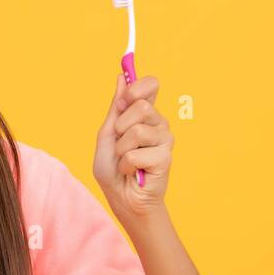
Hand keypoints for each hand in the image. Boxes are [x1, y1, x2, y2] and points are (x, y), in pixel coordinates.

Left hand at [93, 71, 171, 220]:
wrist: (121, 197)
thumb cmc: (113, 168)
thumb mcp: (107, 134)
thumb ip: (115, 107)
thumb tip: (121, 76)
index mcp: (144, 113)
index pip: (151, 84)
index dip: (137, 87)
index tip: (124, 100)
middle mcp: (158, 122)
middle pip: (142, 106)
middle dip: (121, 126)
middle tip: (121, 142)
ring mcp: (165, 139)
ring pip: (137, 130)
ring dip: (122, 149)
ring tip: (126, 159)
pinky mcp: (166, 157)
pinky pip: (136, 153)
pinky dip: (126, 165)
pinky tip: (134, 171)